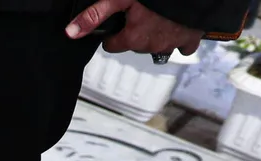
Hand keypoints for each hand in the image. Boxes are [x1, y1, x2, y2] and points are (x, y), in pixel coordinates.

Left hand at [65, 0, 201, 54]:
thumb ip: (94, 15)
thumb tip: (70, 32)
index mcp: (132, 38)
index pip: (112, 45)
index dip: (114, 33)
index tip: (119, 22)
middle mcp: (151, 46)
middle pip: (134, 44)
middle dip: (134, 32)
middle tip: (140, 14)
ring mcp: (171, 44)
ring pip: (155, 44)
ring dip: (155, 34)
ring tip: (158, 16)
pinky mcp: (190, 39)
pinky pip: (183, 46)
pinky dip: (180, 38)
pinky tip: (176, 26)